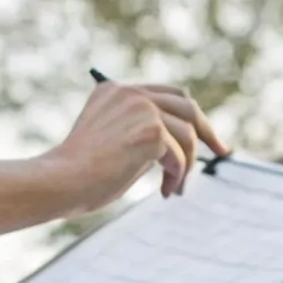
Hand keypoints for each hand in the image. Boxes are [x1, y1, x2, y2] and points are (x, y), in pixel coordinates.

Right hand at [43, 80, 231, 209]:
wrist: (59, 182)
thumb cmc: (79, 175)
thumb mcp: (112, 145)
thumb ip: (141, 136)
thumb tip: (180, 148)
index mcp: (115, 90)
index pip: (166, 94)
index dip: (190, 114)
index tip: (204, 134)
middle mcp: (130, 93)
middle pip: (186, 104)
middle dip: (207, 130)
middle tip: (223, 151)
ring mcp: (141, 108)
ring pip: (187, 135)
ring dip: (187, 166)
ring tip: (175, 189)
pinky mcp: (151, 130)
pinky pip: (180, 156)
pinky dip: (178, 177)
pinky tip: (166, 192)